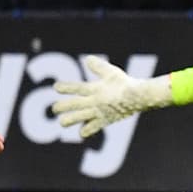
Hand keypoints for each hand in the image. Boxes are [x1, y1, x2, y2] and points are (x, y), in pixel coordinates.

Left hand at [53, 56, 172, 137]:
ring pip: (81, 118)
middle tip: (54, 109)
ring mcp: (99, 112)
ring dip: (70, 120)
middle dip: (63, 106)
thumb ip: (98, 66)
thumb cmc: (125, 83)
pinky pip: (94, 127)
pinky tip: (82, 132)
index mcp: (96, 89)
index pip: (77, 88)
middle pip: (75, 104)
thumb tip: (87, 59)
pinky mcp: (106, 120)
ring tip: (62, 123)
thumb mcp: (112, 72)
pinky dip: (87, 130)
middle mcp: (95, 102)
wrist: (138, 97)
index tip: (55, 87)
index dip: (66, 87)